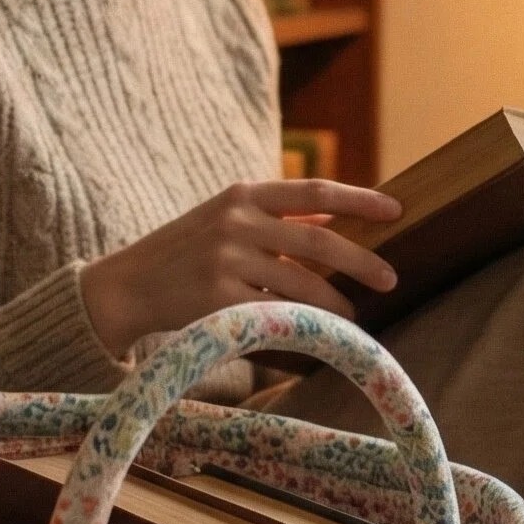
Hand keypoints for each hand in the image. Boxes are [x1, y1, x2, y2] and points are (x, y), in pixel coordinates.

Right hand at [80, 179, 403, 358]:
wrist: (126, 285)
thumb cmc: (185, 252)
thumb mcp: (226, 219)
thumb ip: (277, 218)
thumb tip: (335, 220)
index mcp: (244, 194)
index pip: (314, 191)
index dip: (360, 199)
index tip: (397, 210)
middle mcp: (236, 221)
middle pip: (318, 242)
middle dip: (361, 261)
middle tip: (390, 278)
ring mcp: (225, 260)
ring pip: (301, 285)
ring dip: (334, 304)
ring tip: (352, 316)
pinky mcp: (216, 299)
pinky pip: (274, 314)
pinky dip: (301, 325)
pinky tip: (316, 333)